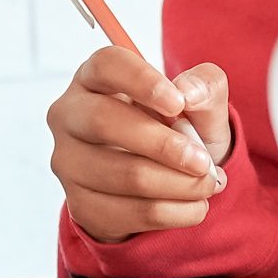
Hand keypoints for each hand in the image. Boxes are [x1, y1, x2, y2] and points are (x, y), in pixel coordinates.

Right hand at [49, 49, 233, 242]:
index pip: (106, 65)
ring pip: (124, 174)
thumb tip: (189, 93)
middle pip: (103, 121)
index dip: (141, 81)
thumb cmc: (179, 129)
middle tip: (204, 161)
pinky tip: (194, 205)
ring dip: (178, 184)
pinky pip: (130, 212)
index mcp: (95, 77)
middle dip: (163, 145)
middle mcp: (70, 116)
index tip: (178, 104)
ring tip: (209, 183)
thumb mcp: (200, 102)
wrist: (168, 181)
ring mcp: (69, 162)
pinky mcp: (81, 204)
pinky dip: (174, 212)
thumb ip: (205, 86)